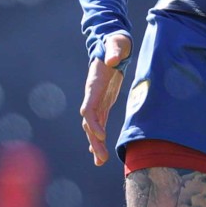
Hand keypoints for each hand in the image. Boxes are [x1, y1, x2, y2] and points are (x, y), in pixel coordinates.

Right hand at [79, 32, 133, 166]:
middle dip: (94, 141)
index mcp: (94, 85)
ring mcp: (96, 100)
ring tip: (100, 162)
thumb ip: (114, 51)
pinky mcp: (102, 103)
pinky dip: (98, 138)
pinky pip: (98, 124)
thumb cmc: (115, 43)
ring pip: (92, 127)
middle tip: (101, 158)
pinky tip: (98, 153)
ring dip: (95, 144)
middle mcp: (92, 95)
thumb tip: (112, 61)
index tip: (101, 135)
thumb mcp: (116, 44)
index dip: (93, 122)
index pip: (89, 107)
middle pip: (89, 122)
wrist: (111, 43)